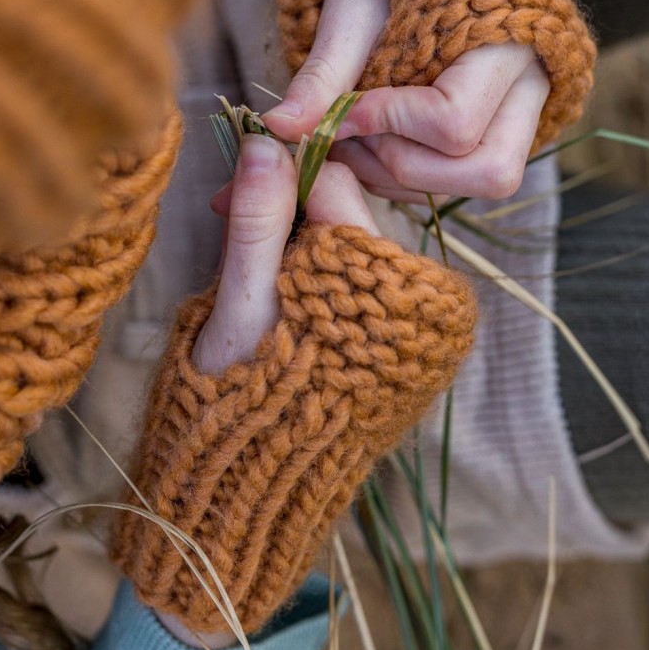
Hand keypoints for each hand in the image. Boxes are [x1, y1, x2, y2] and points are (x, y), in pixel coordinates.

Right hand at [158, 133, 379, 648]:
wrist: (253, 505)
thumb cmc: (234, 407)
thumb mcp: (240, 308)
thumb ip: (259, 224)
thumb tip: (267, 144)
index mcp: (384, 287)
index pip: (338, 187)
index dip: (279, 178)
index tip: (227, 192)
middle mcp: (421, 308)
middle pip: (353, 220)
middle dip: (290, 217)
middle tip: (225, 227)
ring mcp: (423, 338)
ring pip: (359, 256)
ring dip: (304, 252)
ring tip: (249, 280)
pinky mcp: (412, 362)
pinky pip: (371, 297)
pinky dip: (327, 289)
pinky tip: (282, 309)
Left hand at [263, 0, 549, 203]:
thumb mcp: (351, 11)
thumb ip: (322, 74)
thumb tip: (280, 129)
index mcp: (505, 38)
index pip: (454, 120)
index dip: (388, 124)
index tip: (344, 108)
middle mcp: (531, 84)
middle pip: (486, 171)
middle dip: (402, 164)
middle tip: (350, 134)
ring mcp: (525, 116)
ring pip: (478, 185)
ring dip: (400, 177)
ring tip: (353, 138)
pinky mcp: (501, 137)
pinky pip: (460, 185)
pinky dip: (404, 176)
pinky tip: (371, 142)